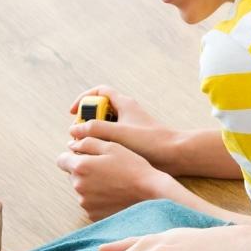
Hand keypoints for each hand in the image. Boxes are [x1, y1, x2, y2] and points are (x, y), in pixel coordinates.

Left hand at [56, 137, 175, 220]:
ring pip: (82, 190)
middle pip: (72, 175)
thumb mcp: (112, 146)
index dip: (73, 156)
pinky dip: (99, 198)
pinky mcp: (93, 215)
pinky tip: (115, 194)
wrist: (150, 194)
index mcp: (80, 167)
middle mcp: (78, 186)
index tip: (86, 156)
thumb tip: (71, 144)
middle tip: (106, 169)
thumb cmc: (133, 167)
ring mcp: (85, 203)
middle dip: (84, 171)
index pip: (61, 160)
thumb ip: (87, 142)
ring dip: (92, 185)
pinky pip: (91, 203)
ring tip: (114, 182)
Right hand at [67, 85, 184, 171]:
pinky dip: (102, 146)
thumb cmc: (151, 141)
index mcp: (124, 104)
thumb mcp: (118, 132)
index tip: (74, 113)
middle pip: (99, 111)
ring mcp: (129, 128)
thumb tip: (74, 130)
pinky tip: (99, 157)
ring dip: (93, 137)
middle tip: (80, 136)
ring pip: (104, 128)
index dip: (84, 99)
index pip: (99, 92)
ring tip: (87, 148)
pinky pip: (111, 140)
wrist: (176, 155)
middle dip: (86, 122)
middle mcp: (126, 114)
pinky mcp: (132, 142)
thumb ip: (94, 129)